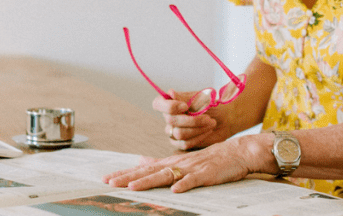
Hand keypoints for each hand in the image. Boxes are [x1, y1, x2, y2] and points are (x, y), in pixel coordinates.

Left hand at [102, 137, 264, 192]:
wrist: (236, 152)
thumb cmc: (209, 159)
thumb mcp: (181, 160)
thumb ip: (160, 162)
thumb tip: (139, 160)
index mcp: (171, 163)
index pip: (143, 169)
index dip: (125, 173)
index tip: (107, 178)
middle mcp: (177, 164)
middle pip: (149, 172)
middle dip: (128, 178)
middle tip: (109, 182)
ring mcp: (191, 169)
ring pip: (166, 175)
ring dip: (148, 181)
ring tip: (132, 187)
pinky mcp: (206, 174)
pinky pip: (194, 180)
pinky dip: (184, 184)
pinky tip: (175, 190)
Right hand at [157, 90, 239, 149]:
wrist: (224, 118)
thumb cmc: (211, 106)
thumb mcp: (200, 98)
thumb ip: (184, 98)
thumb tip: (170, 93)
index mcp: (170, 102)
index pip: (158, 104)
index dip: (169, 106)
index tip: (185, 106)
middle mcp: (169, 117)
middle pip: (171, 121)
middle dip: (192, 120)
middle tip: (208, 117)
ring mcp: (173, 131)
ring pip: (179, 133)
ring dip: (198, 128)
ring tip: (211, 123)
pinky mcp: (181, 143)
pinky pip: (184, 144)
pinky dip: (199, 137)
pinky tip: (207, 131)